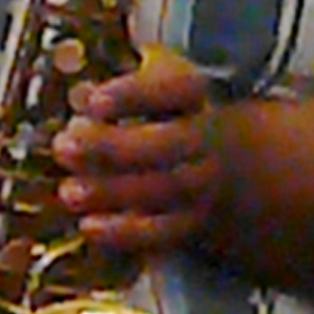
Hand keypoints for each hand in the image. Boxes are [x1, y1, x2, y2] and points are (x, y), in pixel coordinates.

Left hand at [57, 46, 221, 254]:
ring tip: (69, 191)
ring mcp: (204, 187)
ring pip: (161, 191)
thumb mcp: (172, 86)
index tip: (93, 100)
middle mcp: (207, 143)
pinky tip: (89, 226)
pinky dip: (124, 233)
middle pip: (165, 146)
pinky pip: (163, 233)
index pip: (177, 90)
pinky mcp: (195, 224)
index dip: (134, 95)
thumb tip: (78, 91)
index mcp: (199, 100)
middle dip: (111, 148)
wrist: (249, 170)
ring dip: (110, 192)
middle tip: (64, 146)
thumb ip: (133, 80)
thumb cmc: (188, 119)